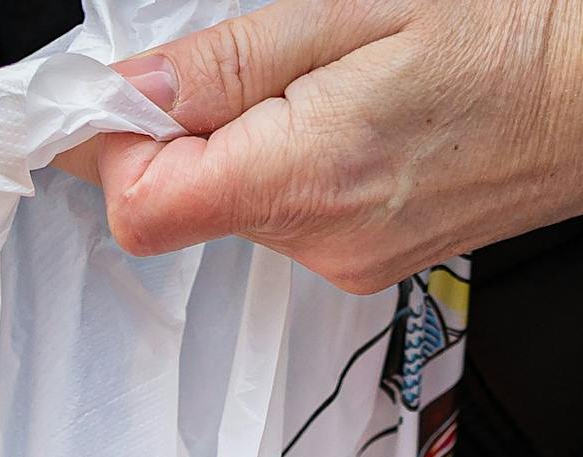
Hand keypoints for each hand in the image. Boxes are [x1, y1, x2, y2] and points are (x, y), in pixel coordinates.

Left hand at [61, 0, 582, 292]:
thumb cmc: (517, 33)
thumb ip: (227, 64)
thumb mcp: (358, 9)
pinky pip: (280, 215)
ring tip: (316, 83)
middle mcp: (316, 241)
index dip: (110, 145)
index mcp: (306, 177)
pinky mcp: (357, 260)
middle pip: (174, 207)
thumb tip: (126, 91)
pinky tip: (339, 117)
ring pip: (227, 208)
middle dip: (174, 133)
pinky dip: (282, 163)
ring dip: (235, 144)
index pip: (141, 205)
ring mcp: (338, 261)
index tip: (112, 95)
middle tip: (231, 66)